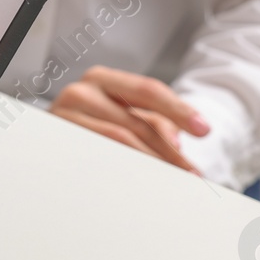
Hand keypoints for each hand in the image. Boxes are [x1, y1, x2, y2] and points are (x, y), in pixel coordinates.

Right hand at [48, 65, 210, 172]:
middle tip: (191, 172)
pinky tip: (140, 180)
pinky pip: (98, 158)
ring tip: (171, 179)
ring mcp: (66, 118)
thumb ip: (155, 122)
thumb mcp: (126, 113)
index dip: (179, 110)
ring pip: (119, 141)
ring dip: (151, 163)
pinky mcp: (59, 142)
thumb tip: (175, 145)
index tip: (203, 130)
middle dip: (169, 150)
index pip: (147, 90)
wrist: (56, 133)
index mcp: (102, 79)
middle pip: (136, 121)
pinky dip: (124, 170)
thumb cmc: (95, 122)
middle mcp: (81, 92)